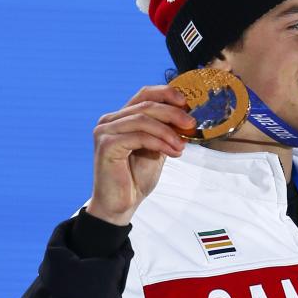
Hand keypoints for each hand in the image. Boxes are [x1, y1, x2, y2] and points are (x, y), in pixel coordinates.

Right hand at [85, 85, 194, 225]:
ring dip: (168, 131)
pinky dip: (159, 142)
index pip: (144, 94)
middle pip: (146, 105)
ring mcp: (105, 131)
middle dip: (173, 113)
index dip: (166, 93)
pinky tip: (173, 152)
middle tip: (192, 125)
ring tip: (182, 145)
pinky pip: (139, 136)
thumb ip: (166, 131)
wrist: (121, 204)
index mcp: (121, 117)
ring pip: (143, 119)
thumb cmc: (136, 177)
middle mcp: (110, 120)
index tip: (187, 103)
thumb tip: (188, 117)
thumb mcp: (157, 148)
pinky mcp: (106, 145)